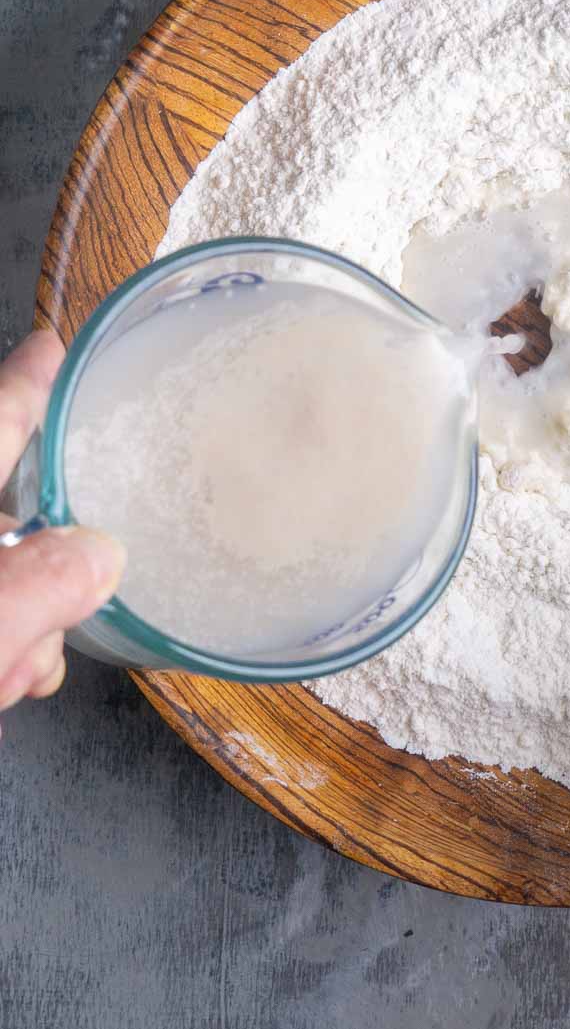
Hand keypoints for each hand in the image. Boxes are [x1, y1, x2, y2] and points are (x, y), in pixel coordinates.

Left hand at [0, 332, 124, 723]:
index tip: (54, 345)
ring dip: (20, 626)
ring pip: (3, 578)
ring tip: (12, 671)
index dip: (28, 381)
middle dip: (43, 566)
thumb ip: (40, 586)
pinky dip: (1, 647)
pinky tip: (5, 683)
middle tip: (45, 616)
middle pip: (10, 514)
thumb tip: (101, 555)